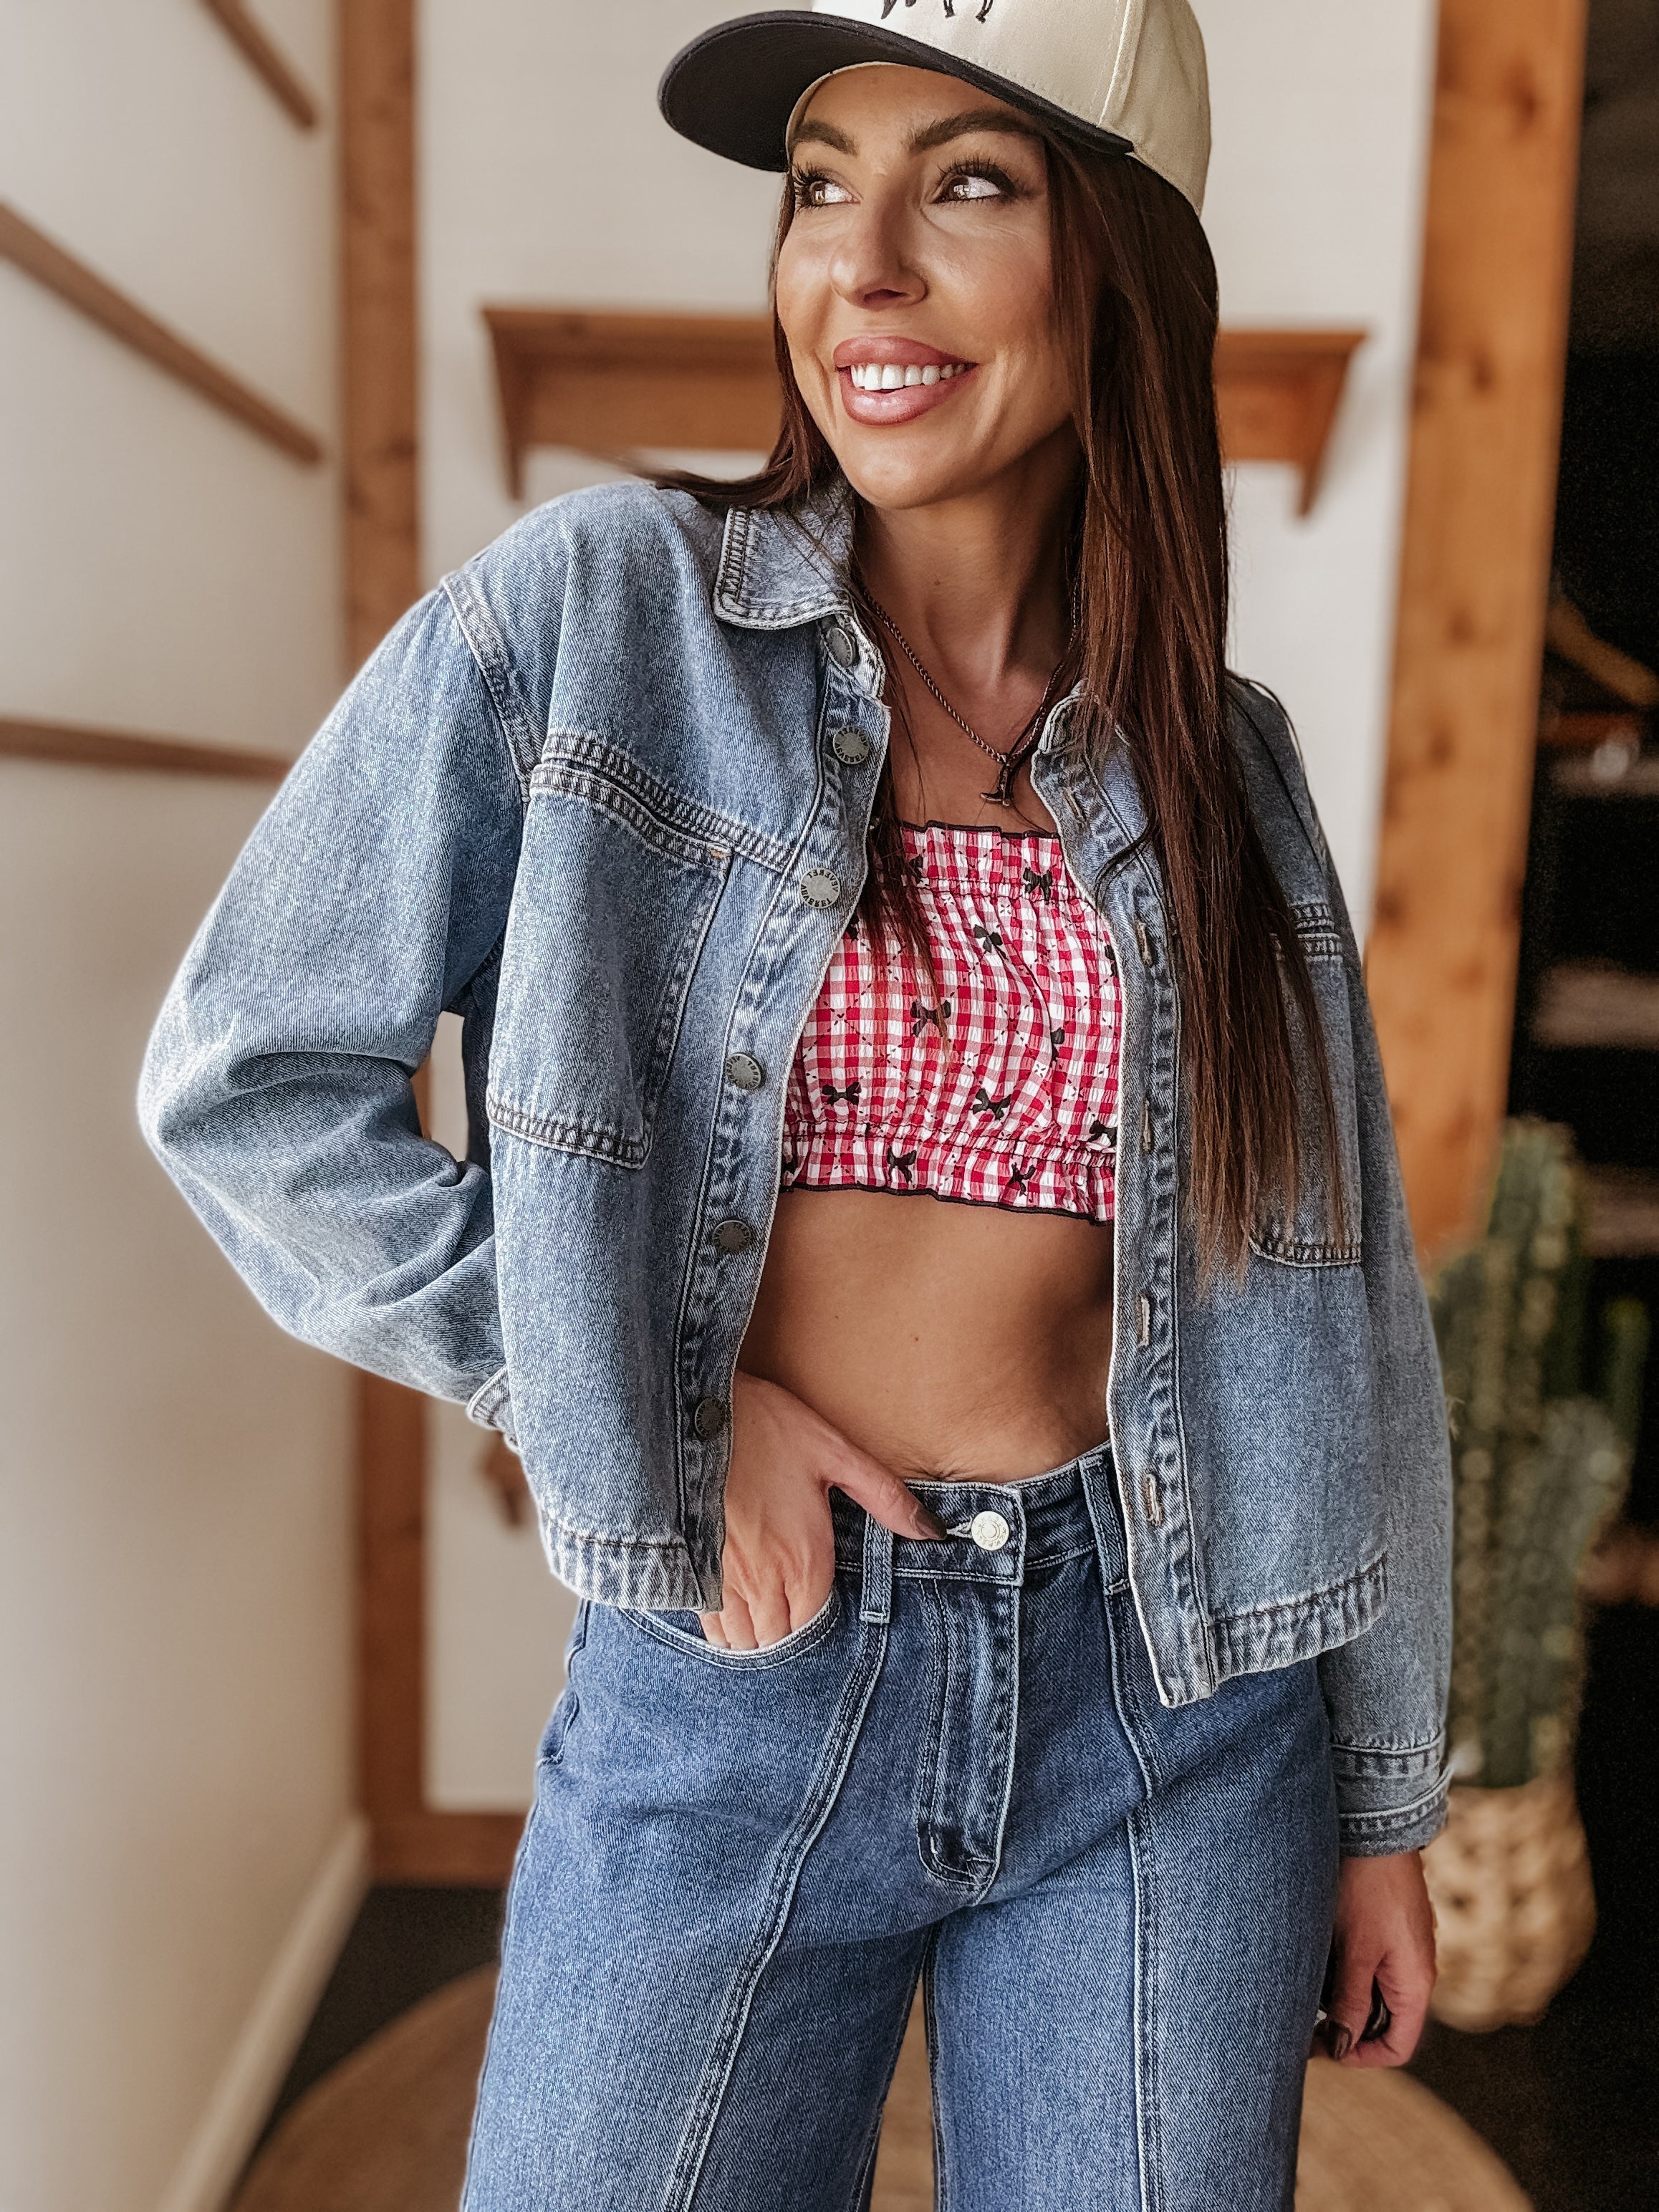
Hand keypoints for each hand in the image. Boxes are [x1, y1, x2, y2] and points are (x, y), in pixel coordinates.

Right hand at [703, 1372, 947, 1650]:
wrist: (687, 1414)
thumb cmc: (764, 1427)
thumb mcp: (834, 1451)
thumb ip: (885, 1496)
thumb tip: (933, 1530)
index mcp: (805, 1561)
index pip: (817, 1628)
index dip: (821, 1629)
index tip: (823, 1616)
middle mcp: (765, 1584)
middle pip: (780, 1642)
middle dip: (789, 1638)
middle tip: (796, 1620)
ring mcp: (723, 1583)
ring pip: (744, 1641)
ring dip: (756, 1638)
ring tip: (766, 1621)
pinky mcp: (692, 1573)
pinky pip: (711, 1626)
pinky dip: (723, 1629)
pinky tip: (732, 1611)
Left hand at [1318, 1851, 1436, 2066]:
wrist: (1376, 1828)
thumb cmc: (1367, 1888)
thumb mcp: (1355, 1951)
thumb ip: (1351, 2001)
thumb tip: (1343, 2047)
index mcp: (1415, 1984)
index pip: (1397, 2046)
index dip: (1360, 2056)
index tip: (1321, 2048)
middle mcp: (1416, 1971)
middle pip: (1385, 2023)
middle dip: (1347, 2028)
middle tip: (1304, 2023)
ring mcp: (1404, 1949)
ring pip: (1375, 1994)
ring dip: (1344, 1999)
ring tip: (1306, 1992)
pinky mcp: (1390, 1929)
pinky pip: (1372, 1967)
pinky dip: (1347, 1973)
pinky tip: (1319, 1962)